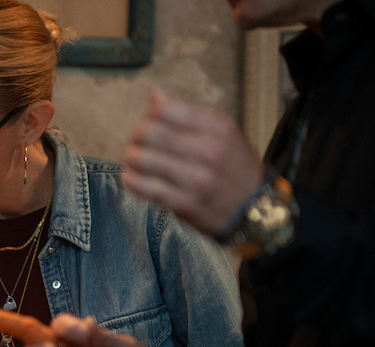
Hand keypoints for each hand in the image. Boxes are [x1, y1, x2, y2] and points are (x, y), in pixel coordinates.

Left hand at [122, 89, 265, 237]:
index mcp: (219, 128)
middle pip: (150, 133)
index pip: (167, 110)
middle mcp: (209, 151)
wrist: (254, 210)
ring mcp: (197, 179)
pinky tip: (132, 178)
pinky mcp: (185, 204)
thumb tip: (154, 96)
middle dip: (137, 137)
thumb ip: (189, 115)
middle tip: (138, 143)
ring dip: (131, 159)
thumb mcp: (224, 134)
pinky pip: (146, 188)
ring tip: (134, 161)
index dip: (150, 115)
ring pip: (143, 160)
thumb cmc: (233, 167)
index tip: (151, 123)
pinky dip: (131, 181)